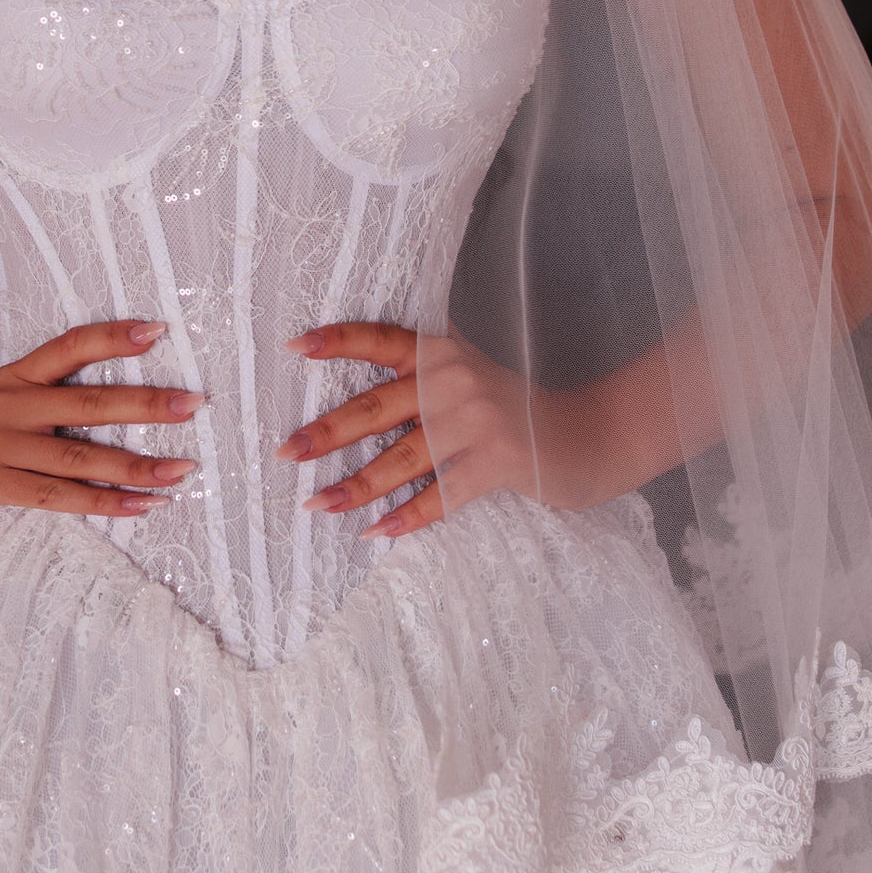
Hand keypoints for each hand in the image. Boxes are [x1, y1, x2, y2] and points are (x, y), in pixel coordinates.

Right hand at [0, 322, 199, 537]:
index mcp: (8, 375)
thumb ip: (7, 362)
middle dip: (145, 403)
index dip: (112, 336)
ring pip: (79, 455)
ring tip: (182, 470)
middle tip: (194, 402)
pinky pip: (57, 497)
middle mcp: (8, 405)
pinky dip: (103, 503)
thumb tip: (38, 334)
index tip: (158, 330)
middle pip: (87, 400)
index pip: (68, 346)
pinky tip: (140, 509)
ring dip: (136, 465)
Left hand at [278, 324, 564, 536]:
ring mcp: (477, 422)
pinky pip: (440, 495)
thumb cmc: (514, 408)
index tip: (294, 346)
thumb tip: (356, 400)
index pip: (382, 339)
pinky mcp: (497, 462)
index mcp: (442, 352)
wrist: (586, 433)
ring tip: (316, 504)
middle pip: (377, 407)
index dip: (338, 341)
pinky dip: (406, 517)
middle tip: (285, 451)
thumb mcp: (470, 375)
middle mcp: (455, 380)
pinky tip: (374, 533)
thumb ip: (424, 374)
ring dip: (356, 486)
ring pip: (402, 458)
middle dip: (327, 432)